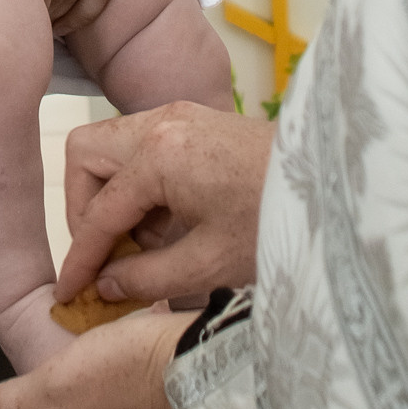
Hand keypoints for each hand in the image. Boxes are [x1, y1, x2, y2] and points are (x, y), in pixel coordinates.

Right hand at [56, 103, 273, 304]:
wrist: (339, 188)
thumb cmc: (279, 222)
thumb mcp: (209, 264)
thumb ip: (146, 278)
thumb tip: (106, 286)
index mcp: (160, 155)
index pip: (98, 212)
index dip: (80, 258)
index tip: (67, 292)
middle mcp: (162, 123)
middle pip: (87, 155)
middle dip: (85, 207)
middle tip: (106, 253)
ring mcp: (180, 116)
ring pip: (113, 147)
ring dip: (115, 195)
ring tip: (147, 244)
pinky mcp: (197, 123)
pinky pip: (144, 148)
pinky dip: (142, 186)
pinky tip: (171, 224)